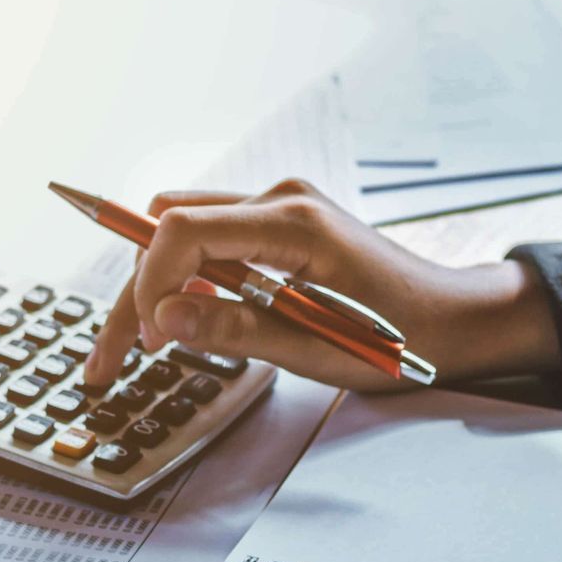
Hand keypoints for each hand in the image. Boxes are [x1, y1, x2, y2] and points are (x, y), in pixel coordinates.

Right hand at [85, 179, 561, 391]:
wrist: (451, 321)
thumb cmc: (399, 337)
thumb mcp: (315, 347)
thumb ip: (235, 328)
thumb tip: (163, 318)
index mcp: (293, 222)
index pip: (184, 229)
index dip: (149, 282)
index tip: (145, 340)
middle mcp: (280, 200)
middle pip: (170, 229)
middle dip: (134, 293)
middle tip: (110, 361)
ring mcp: (279, 208)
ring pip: (182, 233)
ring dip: (154, 287)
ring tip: (139, 348)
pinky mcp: (278, 227)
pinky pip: (210, 243)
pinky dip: (185, 282)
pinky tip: (183, 324)